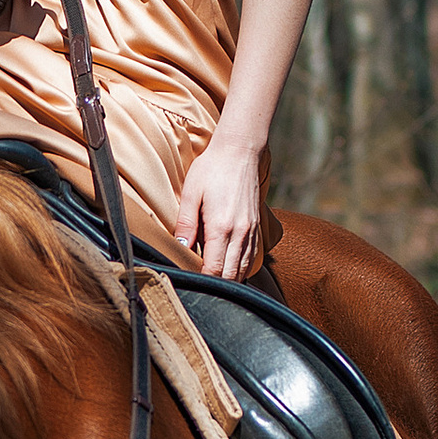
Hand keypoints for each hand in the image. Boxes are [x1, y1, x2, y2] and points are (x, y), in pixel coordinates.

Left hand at [177, 128, 264, 279]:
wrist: (240, 150)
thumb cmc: (212, 169)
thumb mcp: (191, 193)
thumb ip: (185, 224)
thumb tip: (180, 249)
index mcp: (221, 227)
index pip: (214, 269)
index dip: (203, 281)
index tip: (191, 284)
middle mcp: (241, 233)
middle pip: (231, 275)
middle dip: (216, 285)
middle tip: (200, 288)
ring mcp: (252, 230)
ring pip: (244, 269)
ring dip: (230, 280)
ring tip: (214, 284)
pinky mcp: (257, 226)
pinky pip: (252, 257)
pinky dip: (241, 268)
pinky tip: (230, 270)